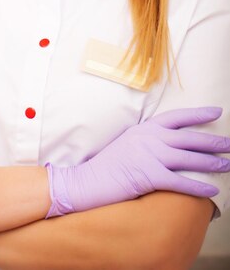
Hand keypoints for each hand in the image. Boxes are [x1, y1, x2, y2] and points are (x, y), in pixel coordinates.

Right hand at [45, 107, 229, 216]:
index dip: (198, 114)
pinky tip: (212, 191)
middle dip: (213, 141)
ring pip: (188, 158)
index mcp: (145, 128)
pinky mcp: (147, 175)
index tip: (217, 112)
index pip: (177, 117)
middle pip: (189, 137)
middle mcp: (149, 138)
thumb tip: (169, 145)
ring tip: (228, 165)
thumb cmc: (107, 165)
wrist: (87, 180)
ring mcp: (148, 155)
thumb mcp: (128, 144)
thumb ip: (148, 141)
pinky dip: (197, 187)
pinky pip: (179, 181)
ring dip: (212, 163)